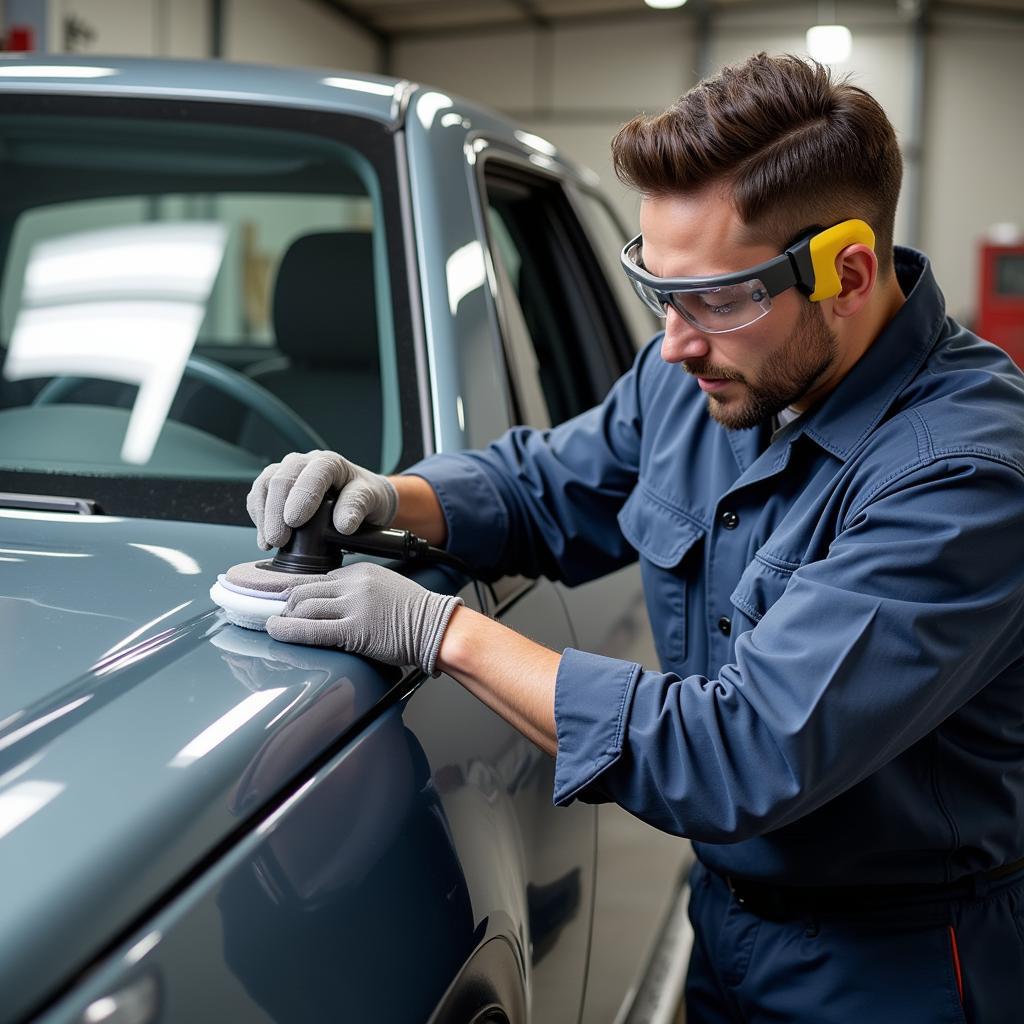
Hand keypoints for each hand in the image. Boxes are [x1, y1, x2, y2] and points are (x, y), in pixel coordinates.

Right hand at [247, 450, 398, 550]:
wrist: (362, 499)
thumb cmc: (366, 495)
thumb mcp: (371, 499)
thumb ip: (357, 506)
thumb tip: (344, 524)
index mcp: (329, 462)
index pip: (313, 473)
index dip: (302, 496)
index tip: (295, 521)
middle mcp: (305, 463)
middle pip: (282, 479)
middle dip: (276, 511)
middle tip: (278, 539)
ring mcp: (287, 473)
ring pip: (265, 485)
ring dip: (263, 515)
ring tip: (269, 542)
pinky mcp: (275, 487)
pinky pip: (258, 496)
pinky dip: (258, 517)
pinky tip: (265, 538)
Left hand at [266, 562, 462, 675]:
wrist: (437, 627)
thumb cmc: (413, 614)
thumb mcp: (382, 588)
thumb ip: (355, 590)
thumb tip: (326, 603)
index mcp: (359, 572)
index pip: (315, 578)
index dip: (291, 590)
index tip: (276, 597)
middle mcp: (354, 584)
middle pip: (303, 590)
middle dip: (284, 605)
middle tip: (276, 616)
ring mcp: (354, 606)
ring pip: (303, 606)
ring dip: (285, 618)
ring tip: (276, 626)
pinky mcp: (356, 629)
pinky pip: (312, 629)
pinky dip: (288, 630)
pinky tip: (276, 631)